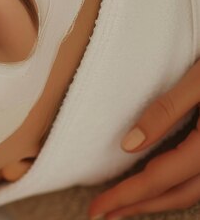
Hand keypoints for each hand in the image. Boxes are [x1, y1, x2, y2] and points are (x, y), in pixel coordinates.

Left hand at [89, 60, 199, 218]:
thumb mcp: (198, 81)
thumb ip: (165, 111)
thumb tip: (129, 145)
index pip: (159, 179)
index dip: (125, 196)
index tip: (97, 209)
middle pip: (176, 194)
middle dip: (138, 205)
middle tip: (103, 213)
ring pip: (193, 193)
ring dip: (158, 201)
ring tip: (126, 204)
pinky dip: (177, 188)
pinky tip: (160, 184)